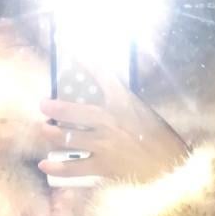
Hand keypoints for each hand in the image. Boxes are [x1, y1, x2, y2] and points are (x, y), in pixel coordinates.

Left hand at [38, 70, 188, 183]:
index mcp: (123, 103)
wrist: (171, 169)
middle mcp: (109, 121)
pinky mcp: (102, 166)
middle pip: (72, 112)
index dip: (84, 60)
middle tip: (43, 105)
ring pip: (66, 138)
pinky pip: (73, 167)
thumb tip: (101, 102)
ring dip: (50, 134)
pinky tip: (45, 165)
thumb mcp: (144, 114)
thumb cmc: (161, 140)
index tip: (69, 46)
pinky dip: (57, 167)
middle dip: (54, 108)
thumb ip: (123, 106)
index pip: (101, 74)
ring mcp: (103, 144)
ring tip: (43, 130)